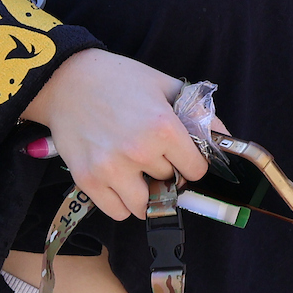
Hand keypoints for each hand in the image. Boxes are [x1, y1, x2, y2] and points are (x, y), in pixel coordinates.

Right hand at [21, 50, 213, 221]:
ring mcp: (111, 169)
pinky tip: (121, 183)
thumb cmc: (120, 80)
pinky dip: (123, 204)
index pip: (196, 170)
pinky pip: (117, 212)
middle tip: (155, 155)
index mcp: (164, 128)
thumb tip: (226, 139)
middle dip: (168, 172)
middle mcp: (139, 152)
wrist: (67, 80)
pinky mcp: (87, 180)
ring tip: (140, 174)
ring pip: (146, 206)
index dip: (193, 163)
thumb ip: (200, 113)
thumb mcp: (167, 86)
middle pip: (170, 183)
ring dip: (148, 194)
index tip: (184, 157)